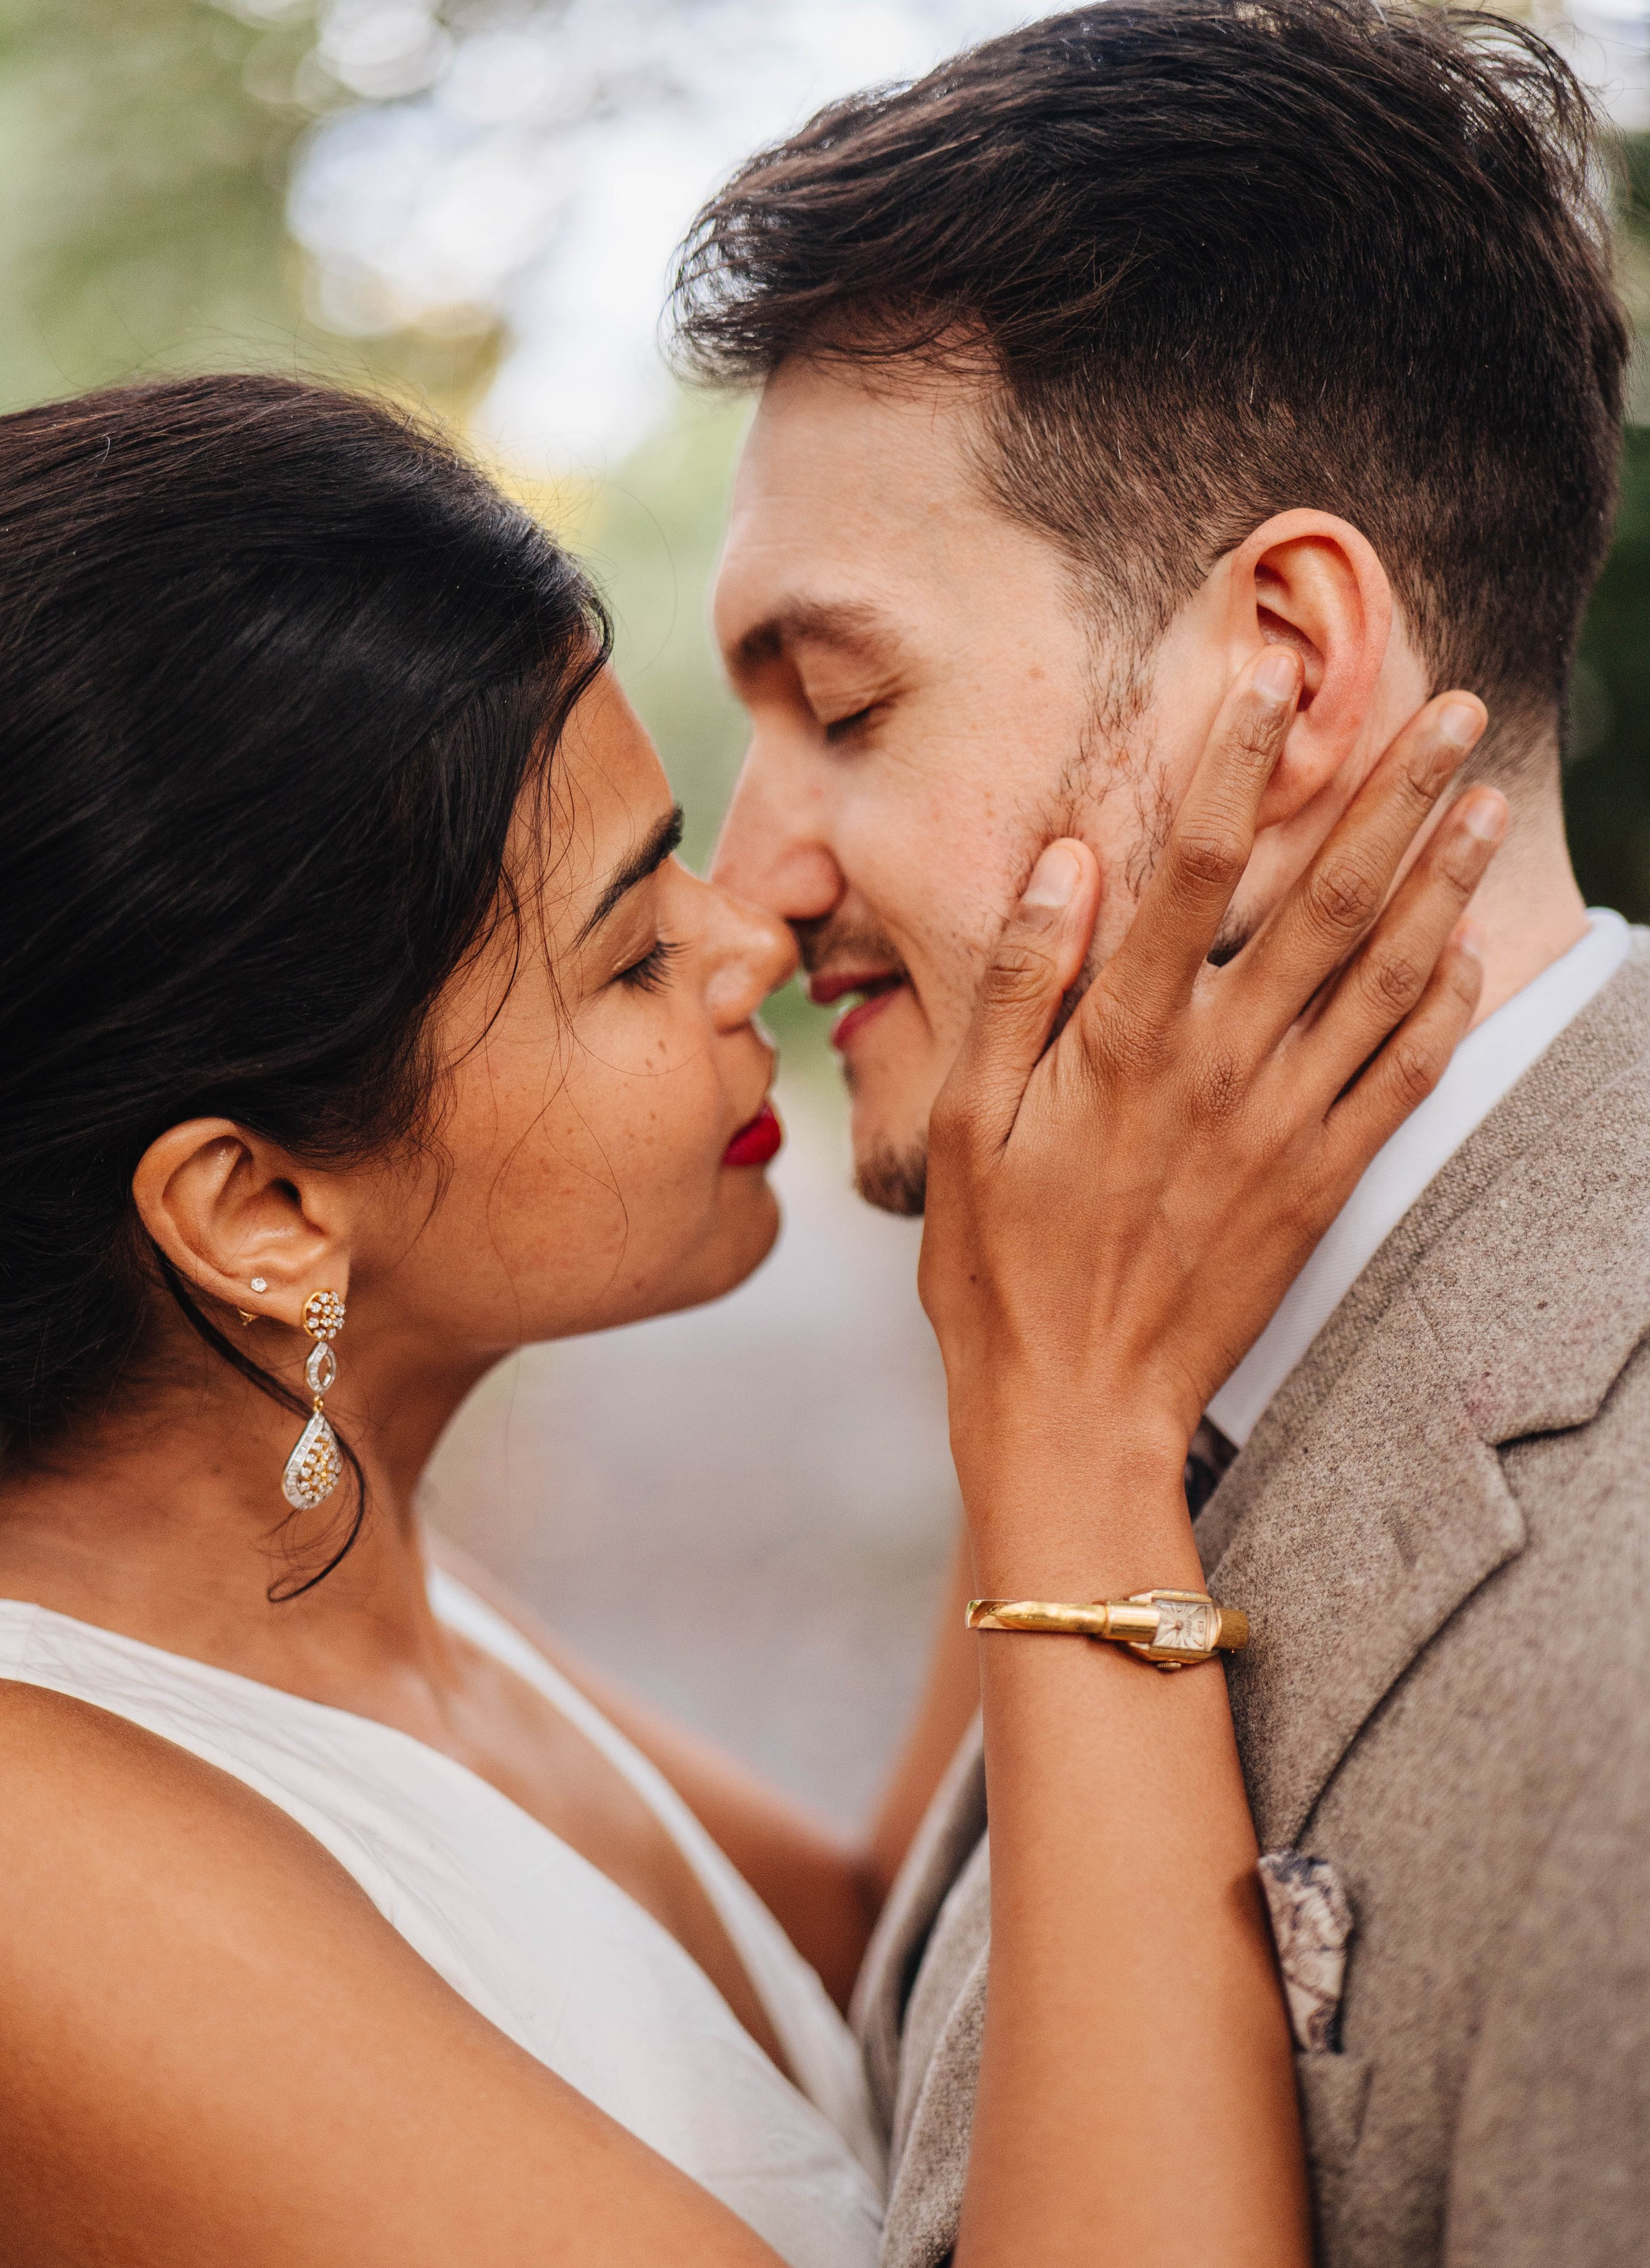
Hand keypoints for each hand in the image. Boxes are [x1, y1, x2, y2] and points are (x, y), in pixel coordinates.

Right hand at [920, 649, 1501, 1516]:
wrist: (1076, 1407)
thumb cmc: (999, 1267)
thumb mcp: (964, 1123)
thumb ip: (1017, 984)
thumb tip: (1065, 860)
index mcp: (1125, 1043)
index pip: (1193, 870)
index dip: (1233, 766)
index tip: (1269, 677)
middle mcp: (1220, 1070)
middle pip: (1325, 903)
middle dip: (1394, 796)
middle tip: (1456, 710)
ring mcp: (1281, 1128)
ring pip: (1385, 979)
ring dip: (1443, 879)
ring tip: (1486, 797)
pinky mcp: (1319, 1184)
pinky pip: (1401, 1079)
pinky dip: (1445, 1008)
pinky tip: (1473, 949)